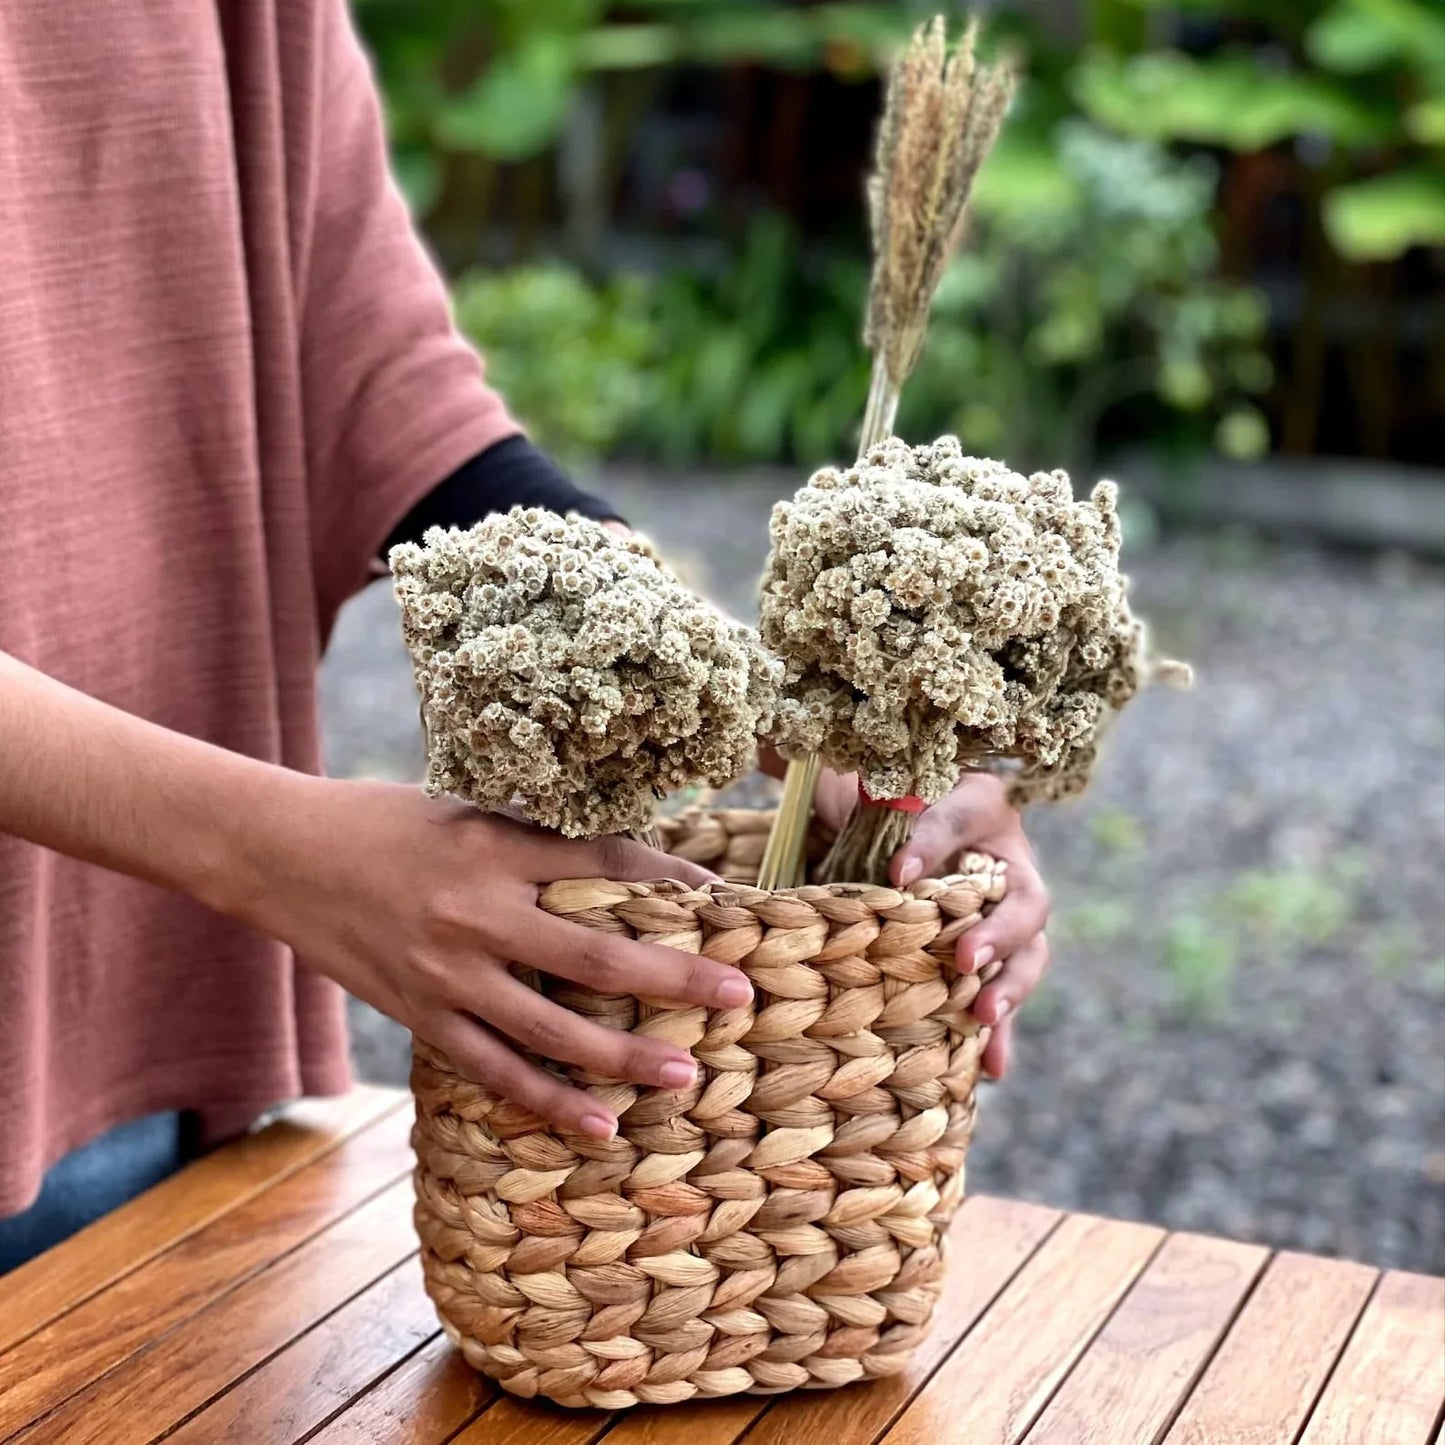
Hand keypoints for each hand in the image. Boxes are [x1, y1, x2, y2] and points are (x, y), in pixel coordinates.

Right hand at [225, 778, 748, 1139]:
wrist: (280, 854)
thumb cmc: (383, 822)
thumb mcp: (466, 813)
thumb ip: (535, 844)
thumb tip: (620, 865)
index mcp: (497, 847)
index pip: (607, 862)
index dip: (672, 878)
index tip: (727, 898)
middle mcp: (477, 910)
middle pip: (596, 951)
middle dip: (674, 975)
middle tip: (738, 995)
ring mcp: (446, 971)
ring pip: (550, 1026)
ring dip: (621, 1054)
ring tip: (683, 1073)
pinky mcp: (419, 1014)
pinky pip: (492, 1068)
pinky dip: (546, 1101)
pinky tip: (597, 1126)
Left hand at [889, 772, 1048, 1079]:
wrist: (887, 810)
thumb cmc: (882, 795)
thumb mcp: (878, 795)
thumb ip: (884, 818)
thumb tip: (899, 877)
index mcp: (980, 806)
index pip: (960, 823)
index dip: (932, 847)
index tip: (897, 875)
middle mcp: (1006, 861)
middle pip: (1025, 902)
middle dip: (1000, 935)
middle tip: (967, 959)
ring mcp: (1005, 912)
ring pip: (1026, 953)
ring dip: (1009, 988)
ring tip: (986, 1017)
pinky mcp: (991, 954)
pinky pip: (1001, 992)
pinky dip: (999, 1032)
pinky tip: (992, 1070)